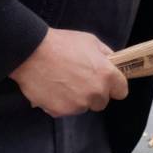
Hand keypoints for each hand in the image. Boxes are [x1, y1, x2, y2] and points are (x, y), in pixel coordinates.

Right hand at [10, 27, 128, 117]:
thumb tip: (111, 62)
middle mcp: (95, 93)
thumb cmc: (60, 44)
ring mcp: (78, 104)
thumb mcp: (90, 41)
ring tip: (62, 82)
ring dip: (76, 99)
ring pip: (82, 107)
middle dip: (94, 94)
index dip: (114, 87)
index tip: (108, 84)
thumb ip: (105, 54)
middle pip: (102, 102)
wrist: (31, 53)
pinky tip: (52, 88)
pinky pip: (65, 110)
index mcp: (106, 75)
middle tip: (80, 80)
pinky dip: (60, 103)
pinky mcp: (61, 111)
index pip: (121, 91)